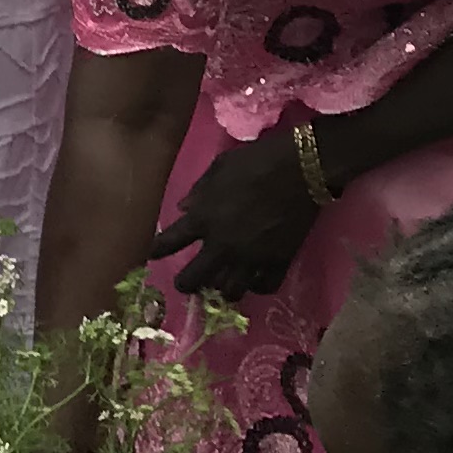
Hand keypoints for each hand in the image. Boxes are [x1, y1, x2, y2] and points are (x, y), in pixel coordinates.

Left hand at [150, 125, 322, 299]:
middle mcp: (223, 245)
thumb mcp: (218, 168)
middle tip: (185, 284)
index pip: (169, 243)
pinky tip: (253, 281)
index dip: (156, 251)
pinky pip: (264, 286)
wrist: (301, 167)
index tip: (151, 255)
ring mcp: (252, 257)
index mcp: (203, 219)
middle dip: (186, 284)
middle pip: (195, 279)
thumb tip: (184, 209)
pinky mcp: (279, 261)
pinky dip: (257, 286)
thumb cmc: (256, 161)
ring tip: (220, 284)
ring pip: (230, 291)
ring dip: (222, 288)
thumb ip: (199, 192)